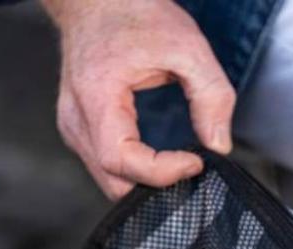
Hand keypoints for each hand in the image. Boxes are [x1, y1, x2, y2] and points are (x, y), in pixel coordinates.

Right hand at [42, 0, 235, 197]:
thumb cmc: (134, 13)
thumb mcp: (187, 46)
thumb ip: (211, 95)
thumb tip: (219, 144)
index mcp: (96, 96)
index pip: (121, 161)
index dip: (162, 172)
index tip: (194, 161)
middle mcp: (76, 119)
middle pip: (114, 183)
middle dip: (155, 186)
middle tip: (188, 166)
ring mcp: (73, 128)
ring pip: (109, 182)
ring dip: (145, 182)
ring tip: (175, 162)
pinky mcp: (78, 131)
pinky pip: (106, 168)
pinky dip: (134, 172)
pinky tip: (156, 157)